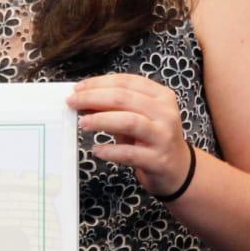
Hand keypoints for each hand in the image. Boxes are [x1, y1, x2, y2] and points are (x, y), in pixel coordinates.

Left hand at [67, 74, 193, 197]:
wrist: (177, 168)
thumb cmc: (151, 137)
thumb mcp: (136, 116)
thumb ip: (114, 106)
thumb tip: (82, 98)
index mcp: (161, 96)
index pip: (126, 81)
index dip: (99, 83)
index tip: (78, 88)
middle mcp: (166, 113)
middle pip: (124, 98)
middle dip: (93, 98)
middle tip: (72, 103)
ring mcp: (164, 136)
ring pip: (129, 121)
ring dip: (101, 120)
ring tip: (83, 123)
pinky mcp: (158, 159)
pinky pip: (129, 153)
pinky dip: (110, 151)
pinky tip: (97, 150)